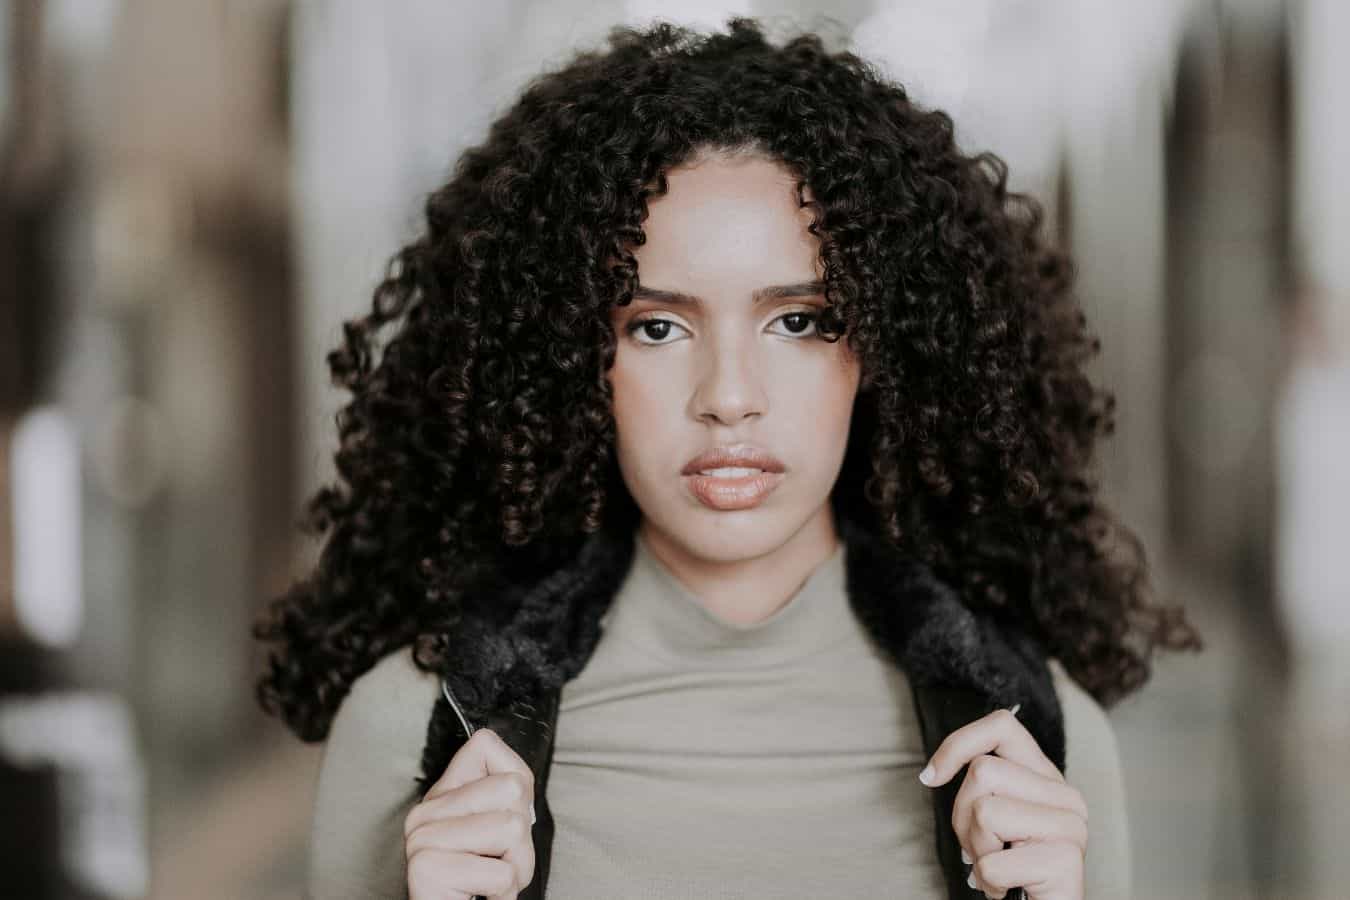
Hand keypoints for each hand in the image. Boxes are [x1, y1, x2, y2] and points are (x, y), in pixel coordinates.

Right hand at [404, 727, 537, 899]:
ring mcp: (421, 838)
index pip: (485, 744)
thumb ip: (504, 796)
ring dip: (515, 865)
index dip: (516, 781)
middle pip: (512, 788)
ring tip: (491, 879)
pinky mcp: (426, 869)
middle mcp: (425, 813)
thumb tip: (515, 776)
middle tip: (498, 859)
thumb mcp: (499, 834)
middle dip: (522, 834)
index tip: (504, 816)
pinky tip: (481, 896)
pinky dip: (503, 892)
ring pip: (511, 828)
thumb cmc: (480, 885)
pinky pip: (501, 873)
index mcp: (442, 795)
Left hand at [918, 706, 1087, 899]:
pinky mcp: (1066, 860)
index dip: (957, 744)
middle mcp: (1066, 794)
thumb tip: (932, 774)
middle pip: (982, 771)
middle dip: (963, 815)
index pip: (1002, 725)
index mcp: (1045, 776)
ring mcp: (1071, 825)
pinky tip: (1007, 888)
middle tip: (982, 847)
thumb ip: (980, 786)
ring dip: (977, 850)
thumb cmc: (1011, 869)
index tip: (931, 777)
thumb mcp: (992, 818)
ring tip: (997, 868)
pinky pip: (993, 863)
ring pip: (985, 812)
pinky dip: (988, 881)